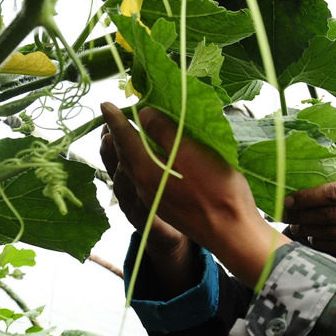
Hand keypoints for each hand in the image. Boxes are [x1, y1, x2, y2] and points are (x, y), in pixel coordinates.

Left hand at [100, 102, 288, 287]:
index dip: (115, 119)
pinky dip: (136, 163)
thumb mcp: (193, 153)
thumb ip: (166, 131)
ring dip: (124, 150)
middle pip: (122, 155)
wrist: (230, 232)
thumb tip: (144, 113)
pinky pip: (140, 179)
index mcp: (146, 170)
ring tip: (123, 136)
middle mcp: (143, 186)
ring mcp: (153, 199)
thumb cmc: (217, 190)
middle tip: (112, 116)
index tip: (104, 103)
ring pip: (130, 169)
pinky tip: (146, 161)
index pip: (124, 138)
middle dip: (115, 134)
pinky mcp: (164, 207)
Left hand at [285, 176, 335, 288]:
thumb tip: (314, 191)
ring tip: (296, 224)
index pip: (333, 192)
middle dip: (301, 214)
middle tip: (285, 212)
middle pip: (327, 214)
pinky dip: (320, 242)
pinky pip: (335, 248)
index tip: (289, 198)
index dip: (306, 196)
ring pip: (328, 233)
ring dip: (307, 229)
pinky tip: (314, 237)